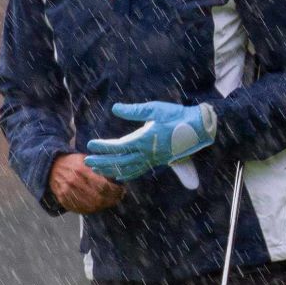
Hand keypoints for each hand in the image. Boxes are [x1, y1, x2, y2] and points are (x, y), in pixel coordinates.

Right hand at [48, 153, 124, 213]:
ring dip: (103, 206)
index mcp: (82, 170)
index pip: (103, 185)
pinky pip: (80, 209)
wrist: (51, 166)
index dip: (115, 191)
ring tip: (110, 202)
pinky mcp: (63, 200)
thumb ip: (99, 168)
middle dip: (112, 200)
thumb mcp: (86, 160)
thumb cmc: (72, 162)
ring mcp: (68, 192)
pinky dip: (92, 210)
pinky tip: (98, 206)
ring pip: (91, 206)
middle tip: (118, 198)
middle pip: (98, 198)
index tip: (122, 190)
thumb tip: (116, 178)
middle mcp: (74, 182)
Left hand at [84, 101, 215, 181]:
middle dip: (102, 162)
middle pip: (119, 161)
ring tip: (97, 170)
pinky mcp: (157, 161)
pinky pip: (139, 171)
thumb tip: (115, 108)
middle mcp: (147, 153)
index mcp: (144, 139)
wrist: (198, 128)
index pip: (118, 146)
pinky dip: (127, 175)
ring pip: (128, 169)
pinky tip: (118, 176)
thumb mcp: (154, 109)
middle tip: (86, 162)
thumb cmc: (176, 116)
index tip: (90, 145)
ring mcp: (152, 159)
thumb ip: (133, 110)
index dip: (103, 147)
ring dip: (111, 170)